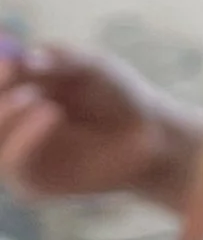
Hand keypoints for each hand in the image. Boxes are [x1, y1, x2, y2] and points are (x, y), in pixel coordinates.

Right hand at [0, 44, 202, 212]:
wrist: (150, 135)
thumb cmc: (118, 95)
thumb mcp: (95, 67)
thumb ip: (63, 58)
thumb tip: (26, 58)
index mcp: (16, 88)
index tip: (7, 60)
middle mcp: (9, 121)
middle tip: (10, 72)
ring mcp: (16, 152)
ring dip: (4, 116)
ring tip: (37, 98)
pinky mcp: (31, 182)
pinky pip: (14, 164)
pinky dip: (26, 139)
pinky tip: (51, 114)